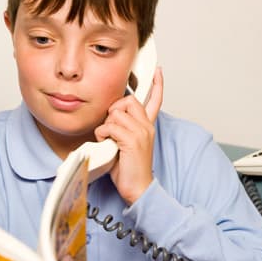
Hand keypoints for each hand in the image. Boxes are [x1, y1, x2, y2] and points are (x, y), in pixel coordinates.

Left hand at [94, 67, 163, 204]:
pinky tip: (107, 144)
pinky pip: (111, 126)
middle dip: (114, 110)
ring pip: (116, 113)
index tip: (158, 71)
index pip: (156, 100)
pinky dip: (103, 134)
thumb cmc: (129, 169)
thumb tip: (108, 119)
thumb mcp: (126, 145)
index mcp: (148, 126)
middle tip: (110, 127)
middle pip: (128, 101)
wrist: (138, 188)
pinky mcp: (132, 140)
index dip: (157, 84)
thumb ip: (121, 129)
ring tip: (108, 139)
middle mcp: (147, 126)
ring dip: (106, 126)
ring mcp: (141, 132)